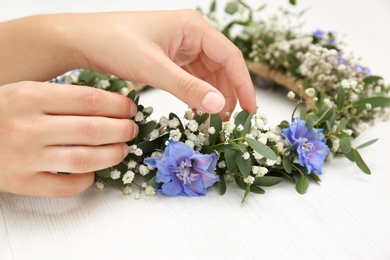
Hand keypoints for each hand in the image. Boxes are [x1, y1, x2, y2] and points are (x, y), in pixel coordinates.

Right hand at [0, 81, 137, 196]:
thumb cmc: (1, 113)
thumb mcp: (25, 92)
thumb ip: (62, 97)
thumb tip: (111, 105)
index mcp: (29, 96)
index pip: (89, 100)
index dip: (118, 105)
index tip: (131, 108)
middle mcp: (28, 127)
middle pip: (93, 130)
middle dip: (122, 130)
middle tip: (132, 129)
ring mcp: (25, 158)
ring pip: (86, 159)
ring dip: (113, 155)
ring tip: (123, 149)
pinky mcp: (22, 183)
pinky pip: (66, 186)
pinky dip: (86, 180)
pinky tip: (93, 171)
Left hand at [73, 10, 256, 117]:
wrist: (83, 41)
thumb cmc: (114, 44)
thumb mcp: (153, 68)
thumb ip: (187, 87)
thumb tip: (219, 106)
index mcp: (193, 27)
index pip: (230, 56)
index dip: (243, 84)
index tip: (250, 110)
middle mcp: (191, 34)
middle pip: (221, 66)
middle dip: (227, 94)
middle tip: (229, 122)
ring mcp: (181, 45)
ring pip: (208, 73)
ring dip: (212, 96)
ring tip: (215, 121)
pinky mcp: (170, 56)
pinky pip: (192, 76)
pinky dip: (197, 94)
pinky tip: (197, 110)